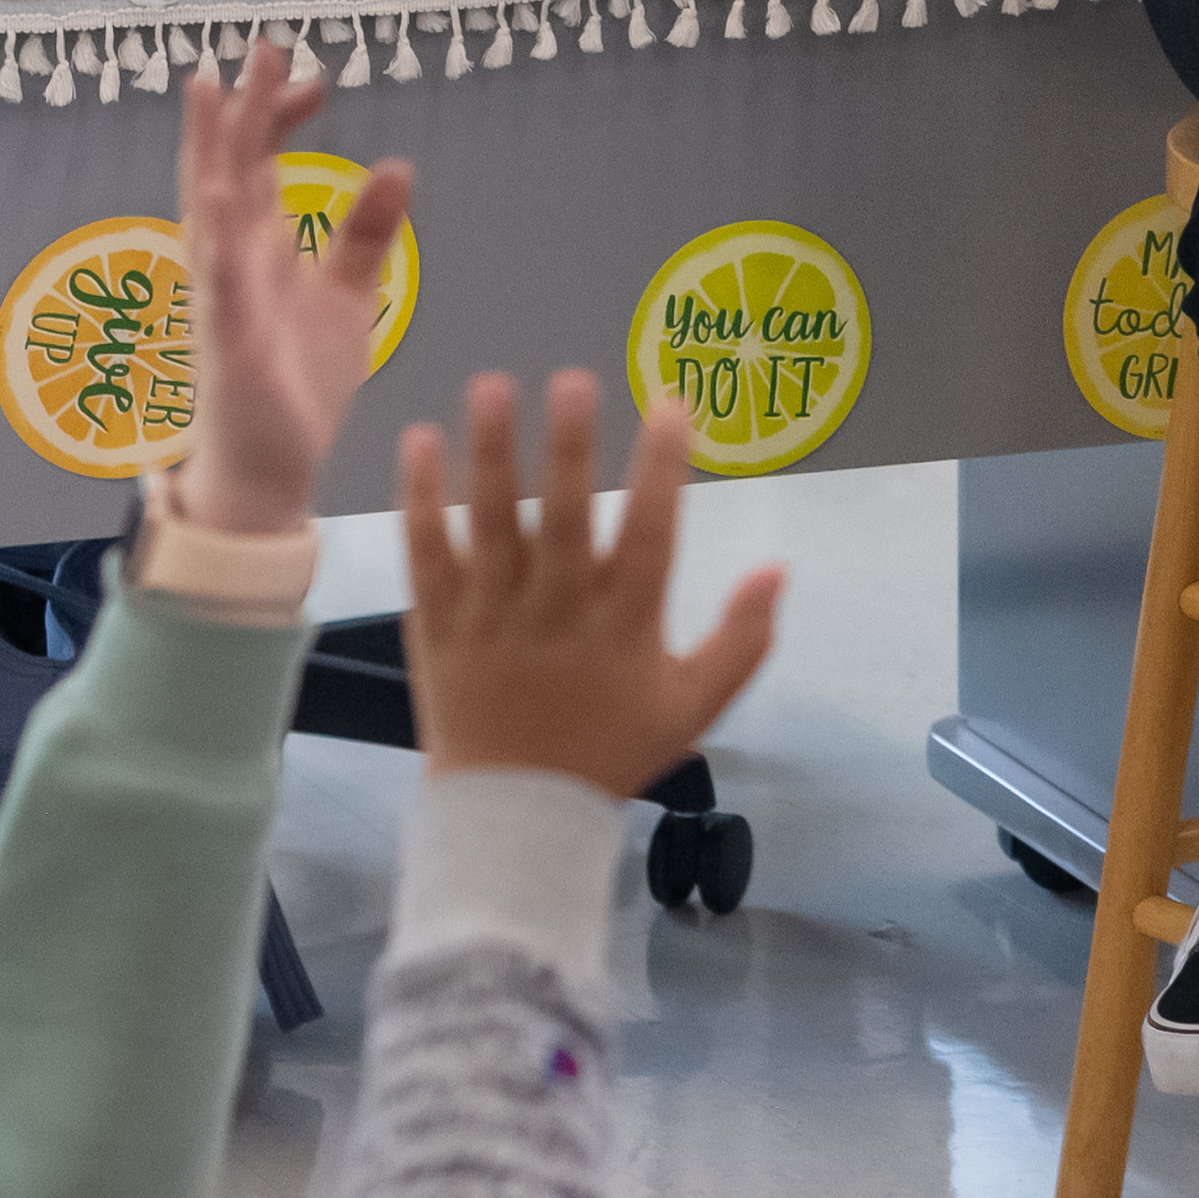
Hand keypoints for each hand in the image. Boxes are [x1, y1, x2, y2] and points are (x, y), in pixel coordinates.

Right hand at [171, 50, 403, 539]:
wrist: (270, 466)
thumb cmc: (298, 379)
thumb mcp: (349, 297)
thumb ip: (365, 234)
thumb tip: (398, 164)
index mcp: (261, 248)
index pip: (263, 163)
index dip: (279, 114)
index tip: (313, 72)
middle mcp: (234, 261)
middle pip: (232, 168)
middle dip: (241, 107)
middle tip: (257, 43)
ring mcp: (225, 298)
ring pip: (211, 211)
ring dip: (208, 150)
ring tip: (206, 90)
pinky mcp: (230, 342)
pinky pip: (222, 286)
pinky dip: (219, 242)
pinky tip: (219, 198)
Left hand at [398, 372, 786, 793]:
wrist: (514, 817)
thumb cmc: (609, 752)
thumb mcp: (693, 708)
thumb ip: (742, 641)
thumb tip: (778, 569)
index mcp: (624, 628)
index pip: (651, 538)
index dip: (663, 472)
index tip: (671, 406)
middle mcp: (558, 614)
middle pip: (566, 521)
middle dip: (572, 449)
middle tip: (573, 380)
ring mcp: (492, 618)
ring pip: (493, 527)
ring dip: (493, 455)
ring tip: (493, 386)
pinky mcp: (440, 626)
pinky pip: (429, 556)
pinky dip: (422, 502)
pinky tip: (420, 442)